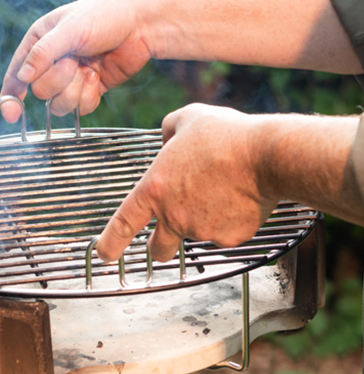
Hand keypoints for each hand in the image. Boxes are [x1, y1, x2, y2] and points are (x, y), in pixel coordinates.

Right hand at [0, 0, 152, 121]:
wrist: (141, 25)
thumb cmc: (104, 16)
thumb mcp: (71, 29)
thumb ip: (44, 53)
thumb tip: (22, 77)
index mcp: (38, 42)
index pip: (16, 74)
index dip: (10, 96)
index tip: (11, 114)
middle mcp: (50, 62)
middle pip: (39, 91)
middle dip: (58, 80)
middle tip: (74, 62)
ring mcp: (70, 78)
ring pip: (58, 105)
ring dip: (74, 90)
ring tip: (89, 69)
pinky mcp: (87, 89)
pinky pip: (79, 108)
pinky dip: (89, 96)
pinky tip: (98, 77)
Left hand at [96, 104, 278, 262]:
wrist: (269, 156)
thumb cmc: (228, 137)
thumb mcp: (187, 118)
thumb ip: (169, 130)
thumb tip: (167, 141)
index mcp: (155, 190)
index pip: (122, 225)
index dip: (109, 244)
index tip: (104, 254)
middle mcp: (174, 215)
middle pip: (158, 250)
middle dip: (160, 247)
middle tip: (168, 237)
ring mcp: (201, 230)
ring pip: (197, 234)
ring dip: (203, 221)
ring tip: (223, 191)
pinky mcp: (229, 238)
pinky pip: (226, 234)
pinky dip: (231, 222)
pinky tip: (241, 199)